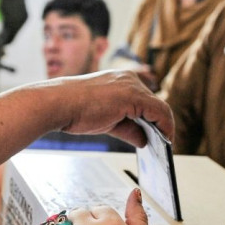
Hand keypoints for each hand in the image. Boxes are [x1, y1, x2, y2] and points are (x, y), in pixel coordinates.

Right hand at [52, 70, 172, 147]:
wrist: (59, 104)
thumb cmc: (74, 109)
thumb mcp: (107, 120)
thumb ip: (127, 128)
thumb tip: (143, 139)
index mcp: (120, 80)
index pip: (146, 100)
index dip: (155, 119)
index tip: (158, 134)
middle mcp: (129, 79)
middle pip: (154, 103)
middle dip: (160, 125)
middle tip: (163, 143)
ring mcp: (132, 86)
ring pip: (159, 107)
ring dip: (163, 127)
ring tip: (164, 145)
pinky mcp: (133, 96)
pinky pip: (159, 112)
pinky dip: (165, 127)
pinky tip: (164, 140)